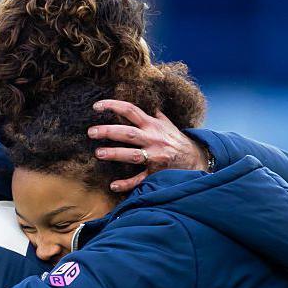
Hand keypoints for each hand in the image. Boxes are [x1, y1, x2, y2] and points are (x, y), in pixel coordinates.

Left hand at [88, 99, 211, 192]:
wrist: (196, 159)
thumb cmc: (176, 140)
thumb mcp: (167, 123)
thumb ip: (152, 114)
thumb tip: (143, 101)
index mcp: (153, 125)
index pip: (130, 110)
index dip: (113, 106)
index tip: (96, 106)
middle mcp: (153, 139)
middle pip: (128, 133)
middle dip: (109, 131)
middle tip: (91, 132)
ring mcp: (155, 157)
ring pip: (133, 155)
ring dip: (115, 154)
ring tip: (98, 153)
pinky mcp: (156, 173)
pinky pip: (140, 179)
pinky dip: (127, 183)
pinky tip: (113, 185)